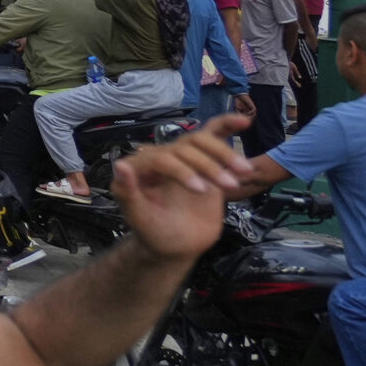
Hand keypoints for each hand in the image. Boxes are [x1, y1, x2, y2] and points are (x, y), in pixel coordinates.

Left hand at [112, 113, 250, 259]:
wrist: (177, 245)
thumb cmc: (155, 233)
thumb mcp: (140, 219)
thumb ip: (128, 193)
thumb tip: (120, 164)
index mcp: (139, 168)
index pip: (161, 158)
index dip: (182, 171)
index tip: (201, 191)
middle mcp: (158, 157)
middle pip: (185, 148)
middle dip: (209, 166)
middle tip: (230, 185)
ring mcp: (181, 156)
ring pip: (202, 141)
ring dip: (224, 152)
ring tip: (244, 170)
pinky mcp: (201, 158)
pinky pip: (212, 135)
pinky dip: (227, 126)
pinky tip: (244, 121)